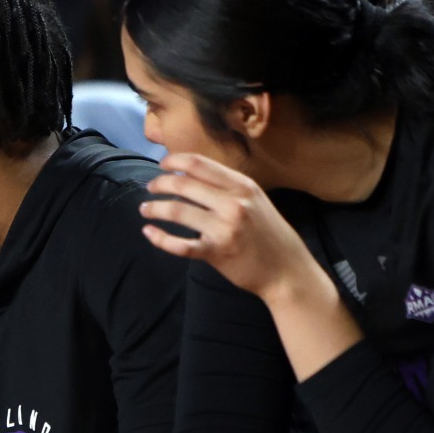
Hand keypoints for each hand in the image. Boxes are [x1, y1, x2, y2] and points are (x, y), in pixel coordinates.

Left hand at [140, 154, 327, 303]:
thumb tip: (189, 175)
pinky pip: (180, 245)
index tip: (162, 165)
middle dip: (160, 184)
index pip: (199, 164)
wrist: (287, 271)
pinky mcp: (217, 253)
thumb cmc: (269, 235)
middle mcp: (234, 203)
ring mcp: (225, 228)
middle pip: (183, 184)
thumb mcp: (256, 200)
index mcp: (243, 186)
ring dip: (155, 208)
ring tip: (145, 209)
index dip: (175, 161)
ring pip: (177, 211)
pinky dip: (160, 238)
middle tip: (150, 188)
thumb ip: (228, 188)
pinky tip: (149, 233)